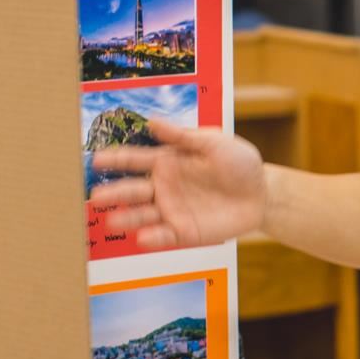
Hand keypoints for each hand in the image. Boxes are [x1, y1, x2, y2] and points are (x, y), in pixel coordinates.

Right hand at [88, 120, 266, 250]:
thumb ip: (184, 136)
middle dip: (114, 193)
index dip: (117, 159)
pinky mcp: (185, 231)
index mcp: (168, 161)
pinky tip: (143, 237)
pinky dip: (153, 237)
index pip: (136, 159)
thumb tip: (152, 121)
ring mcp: (172, 210)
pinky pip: (165, 235)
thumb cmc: (240, 163)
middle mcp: (164, 187)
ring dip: (127, 217)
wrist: (263, 194)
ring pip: (143, 214)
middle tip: (96, 196)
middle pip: (133, 190)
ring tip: (113, 219)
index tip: (97, 159)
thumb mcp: (214, 142)